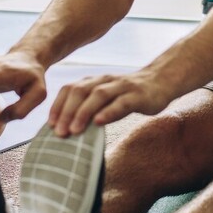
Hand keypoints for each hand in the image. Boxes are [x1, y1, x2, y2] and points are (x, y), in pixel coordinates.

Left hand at [48, 69, 170, 135]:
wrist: (161, 80)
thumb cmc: (129, 95)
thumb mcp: (107, 97)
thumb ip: (91, 107)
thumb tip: (69, 129)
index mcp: (95, 81)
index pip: (70, 89)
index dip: (58, 105)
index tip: (50, 124)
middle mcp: (105, 81)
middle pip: (80, 91)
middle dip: (67, 111)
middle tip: (59, 132)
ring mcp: (122, 87)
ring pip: (98, 95)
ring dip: (83, 113)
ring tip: (74, 130)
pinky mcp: (138, 95)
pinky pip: (121, 103)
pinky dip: (108, 112)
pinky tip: (99, 123)